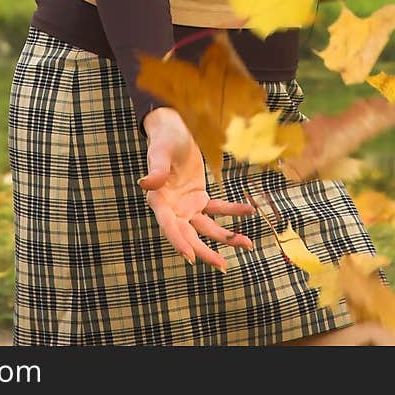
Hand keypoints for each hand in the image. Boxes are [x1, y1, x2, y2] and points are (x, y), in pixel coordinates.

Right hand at [139, 107, 255, 270]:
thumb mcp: (160, 151)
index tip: (190, 258)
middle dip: (205, 252)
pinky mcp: (199, 199)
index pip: (168, 225)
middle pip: (188, 235)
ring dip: (226, 237)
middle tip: (223, 265)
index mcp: (158, 200)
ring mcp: (187, 206)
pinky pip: (217, 209)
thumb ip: (156, 168)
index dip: (178, 242)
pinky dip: (232, 211)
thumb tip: (145, 184)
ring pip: (206, 228)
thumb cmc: (164, 139)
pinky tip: (249, 211)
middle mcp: (172, 209)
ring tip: (248, 244)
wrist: (175, 129)